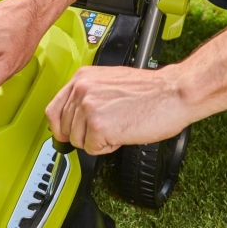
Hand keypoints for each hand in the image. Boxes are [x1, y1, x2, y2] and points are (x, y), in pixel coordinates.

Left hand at [46, 64, 190, 154]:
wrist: (173, 93)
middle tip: (107, 127)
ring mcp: (88, 108)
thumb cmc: (151, 90)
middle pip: (64, 129)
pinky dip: (108, 147)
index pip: (53, 110)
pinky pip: (93, 149)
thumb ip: (89, 96)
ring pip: (78, 141)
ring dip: (98, 141)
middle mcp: (82, 90)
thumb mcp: (110, 83)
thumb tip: (74, 116)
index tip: (68, 134)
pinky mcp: (98, 126)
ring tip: (118, 126)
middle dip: (84, 135)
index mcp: (83, 78)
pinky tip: (122, 133)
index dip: (61, 127)